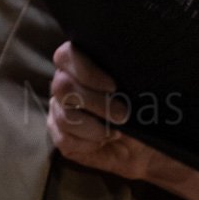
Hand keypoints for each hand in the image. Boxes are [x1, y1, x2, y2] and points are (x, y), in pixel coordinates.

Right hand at [47, 42, 159, 182]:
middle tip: (122, 115)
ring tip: (115, 132)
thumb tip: (122, 79)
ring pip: (64, 116)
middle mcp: (64, 83)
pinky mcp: (59, 135)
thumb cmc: (140, 108)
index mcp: (80, 63)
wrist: (140, 143)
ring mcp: (58, 110)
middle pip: (63, 87)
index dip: (86, 72)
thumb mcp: (138, 89)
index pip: (66, 56)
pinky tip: (103, 142)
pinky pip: (64, 139)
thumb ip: (126, 77)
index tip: (113, 87)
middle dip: (96, 102)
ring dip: (94, 127)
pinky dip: (88, 143)